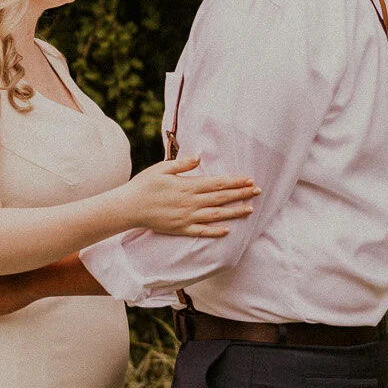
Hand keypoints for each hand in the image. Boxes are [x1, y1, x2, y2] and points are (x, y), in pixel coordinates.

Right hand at [124, 154, 258, 236]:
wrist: (129, 207)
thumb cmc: (144, 185)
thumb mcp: (161, 168)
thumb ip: (182, 164)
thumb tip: (199, 156)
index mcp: (187, 186)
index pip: (217, 183)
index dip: (234, 182)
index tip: (249, 180)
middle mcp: (190, 202)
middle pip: (221, 198)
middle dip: (241, 194)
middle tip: (258, 191)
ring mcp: (187, 217)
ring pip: (216, 215)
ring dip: (234, 212)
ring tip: (249, 209)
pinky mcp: (181, 229)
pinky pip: (202, 231)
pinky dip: (215, 231)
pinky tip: (227, 230)